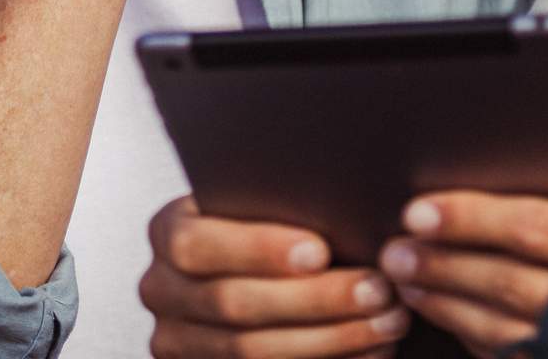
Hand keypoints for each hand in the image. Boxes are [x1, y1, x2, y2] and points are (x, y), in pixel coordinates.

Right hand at [142, 196, 412, 357]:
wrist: (244, 273)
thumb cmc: (267, 229)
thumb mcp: (253, 206)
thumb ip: (276, 203)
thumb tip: (343, 203)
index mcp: (168, 234)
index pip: (199, 245)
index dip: (258, 249)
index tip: (321, 251)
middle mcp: (161, 290)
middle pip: (234, 304)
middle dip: (315, 299)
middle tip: (378, 290)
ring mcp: (177, 342)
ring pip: (251, 352)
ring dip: (331, 339)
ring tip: (387, 322)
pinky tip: (370, 352)